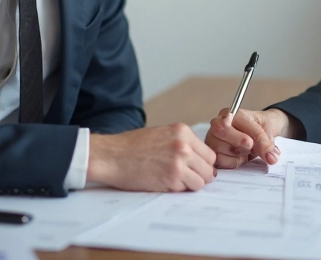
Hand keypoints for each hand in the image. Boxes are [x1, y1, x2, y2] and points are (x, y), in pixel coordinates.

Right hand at [86, 124, 216, 191]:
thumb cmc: (131, 146)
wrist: (111, 156)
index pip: (209, 153)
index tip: (196, 169)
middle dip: (200, 175)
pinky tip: (163, 182)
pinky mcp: (171, 178)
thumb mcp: (162, 134)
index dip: (203, 164)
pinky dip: (177, 190)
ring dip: (190, 185)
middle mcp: (184, 145)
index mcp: (183, 131)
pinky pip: (186, 190)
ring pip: (201, 181)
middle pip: (209, 168)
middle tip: (187, 178)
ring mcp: (179, 162)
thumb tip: (200, 159)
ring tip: (174, 181)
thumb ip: (182, 143)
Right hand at [205, 108, 291, 168]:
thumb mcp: (268, 132)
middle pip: (223, 131)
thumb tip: (271, 157)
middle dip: (240, 143)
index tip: (263, 146)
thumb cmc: (259, 128)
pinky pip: (219, 160)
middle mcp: (218, 124)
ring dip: (237, 154)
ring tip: (245, 151)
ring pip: (219, 148)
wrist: (258, 134)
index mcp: (231, 113)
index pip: (238, 121)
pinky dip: (232, 162)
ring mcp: (212, 139)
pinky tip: (238, 157)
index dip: (252, 135)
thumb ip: (268, 143)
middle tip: (251, 146)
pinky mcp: (212, 153)